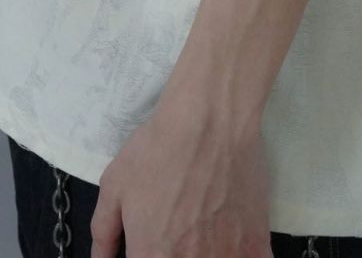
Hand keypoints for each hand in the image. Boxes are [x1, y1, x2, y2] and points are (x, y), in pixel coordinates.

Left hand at [91, 93, 271, 257]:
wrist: (211, 118)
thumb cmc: (159, 149)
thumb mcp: (115, 186)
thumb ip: (104, 233)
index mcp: (152, 257)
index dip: (147, 255)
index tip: (150, 245)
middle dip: (175, 254)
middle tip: (176, 233)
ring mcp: (227, 257)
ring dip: (208, 255)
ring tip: (201, 235)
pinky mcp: (256, 245)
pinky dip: (239, 256)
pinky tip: (231, 243)